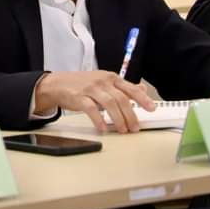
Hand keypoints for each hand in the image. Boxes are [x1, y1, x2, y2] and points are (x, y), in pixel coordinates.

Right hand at [34, 71, 154, 133]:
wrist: (58, 84)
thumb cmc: (82, 84)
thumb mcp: (104, 82)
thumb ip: (122, 87)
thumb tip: (142, 89)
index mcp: (111, 78)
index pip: (130, 88)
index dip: (142, 99)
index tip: (151, 108)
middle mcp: (102, 82)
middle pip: (121, 98)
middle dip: (130, 114)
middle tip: (135, 127)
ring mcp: (91, 89)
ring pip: (109, 103)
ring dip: (118, 119)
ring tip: (122, 130)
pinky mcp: (79, 97)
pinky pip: (91, 109)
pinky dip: (99, 119)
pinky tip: (103, 128)